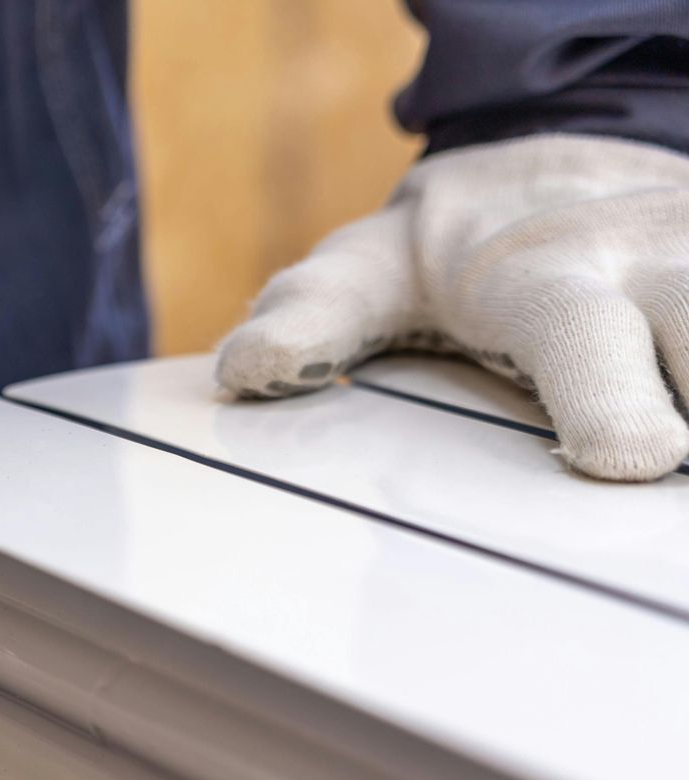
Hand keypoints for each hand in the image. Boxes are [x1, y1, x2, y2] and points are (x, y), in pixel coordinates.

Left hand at [218, 134, 688, 480]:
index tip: (632, 460)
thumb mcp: (363, 275)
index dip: (613, 401)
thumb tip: (247, 370)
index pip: (590, 340)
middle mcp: (659, 261)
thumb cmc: (449, 255)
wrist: (550, 172)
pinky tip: (687, 447)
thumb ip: (309, 320)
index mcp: (552, 278)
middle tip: (663, 459)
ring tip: (665, 494)